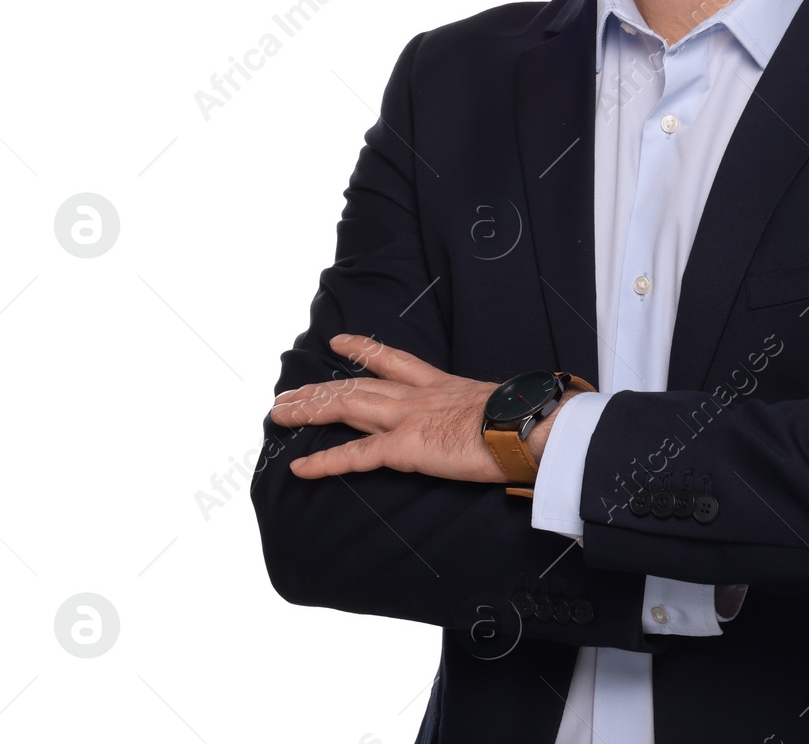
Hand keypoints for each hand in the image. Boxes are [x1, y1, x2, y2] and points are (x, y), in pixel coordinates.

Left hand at [269, 334, 506, 482]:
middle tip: (289, 391)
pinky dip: (326, 462)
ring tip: (280, 413)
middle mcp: (418, 396)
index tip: (339, 341)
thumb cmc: (523, 417)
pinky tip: (300, 468)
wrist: (528, 424)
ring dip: (311, 410)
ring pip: (348, 408)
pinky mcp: (406, 447)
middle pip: (358, 386)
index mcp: (441, 385)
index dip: (363, 350)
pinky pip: (357, 455)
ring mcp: (409, 418)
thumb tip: (490, 419)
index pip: (394, 362)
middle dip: (320, 388)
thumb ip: (480, 409)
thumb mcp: (495, 404)